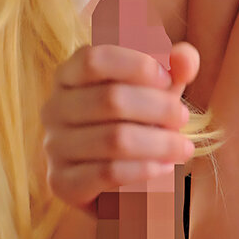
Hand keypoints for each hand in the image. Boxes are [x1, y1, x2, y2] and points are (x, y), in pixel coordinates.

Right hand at [41, 42, 198, 211]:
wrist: (123, 180)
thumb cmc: (140, 119)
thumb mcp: (159, 90)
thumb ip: (175, 67)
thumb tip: (186, 56)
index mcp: (69, 74)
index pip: (95, 59)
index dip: (136, 65)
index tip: (168, 79)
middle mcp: (53, 107)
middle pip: (110, 99)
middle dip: (157, 107)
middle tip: (183, 117)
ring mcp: (54, 146)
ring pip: (114, 139)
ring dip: (158, 142)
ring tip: (184, 146)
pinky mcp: (61, 183)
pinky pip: (108, 173)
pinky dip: (144, 169)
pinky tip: (165, 167)